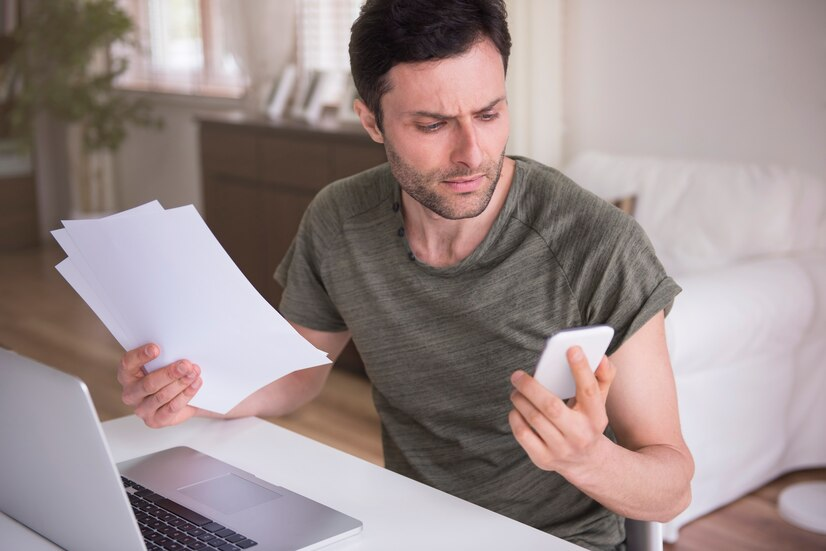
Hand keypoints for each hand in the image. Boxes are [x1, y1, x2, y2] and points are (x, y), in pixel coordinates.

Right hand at [118, 344, 202, 427]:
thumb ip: (165, 356)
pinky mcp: (155, 421)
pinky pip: (172, 407)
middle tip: (185, 365)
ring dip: (181, 383)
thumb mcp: (164, 363)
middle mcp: (131, 393)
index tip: (156, 348)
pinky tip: (195, 384)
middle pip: (148, 384)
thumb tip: (179, 347)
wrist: (183, 398)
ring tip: (194, 373)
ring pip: (162, 396)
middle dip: (169, 373)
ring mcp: (142, 409)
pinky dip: (186, 395)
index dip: (140, 356)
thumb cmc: (169, 376)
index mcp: (127, 375)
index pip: (128, 364)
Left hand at [508, 346, 616, 473]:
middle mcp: (580, 435)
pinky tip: (517, 408)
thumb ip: (603, 377)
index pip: (589, 390)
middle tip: (517, 375)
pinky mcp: (543, 459)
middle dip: (531, 387)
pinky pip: (522, 434)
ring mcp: (561, 449)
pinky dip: (515, 417)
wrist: (587, 462)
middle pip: (551, 407)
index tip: (571, 349)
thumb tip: (601, 357)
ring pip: (534, 419)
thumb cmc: (588, 421)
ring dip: (520, 399)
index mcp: (596, 416)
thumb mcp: (600, 402)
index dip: (581, 368)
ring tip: (516, 390)